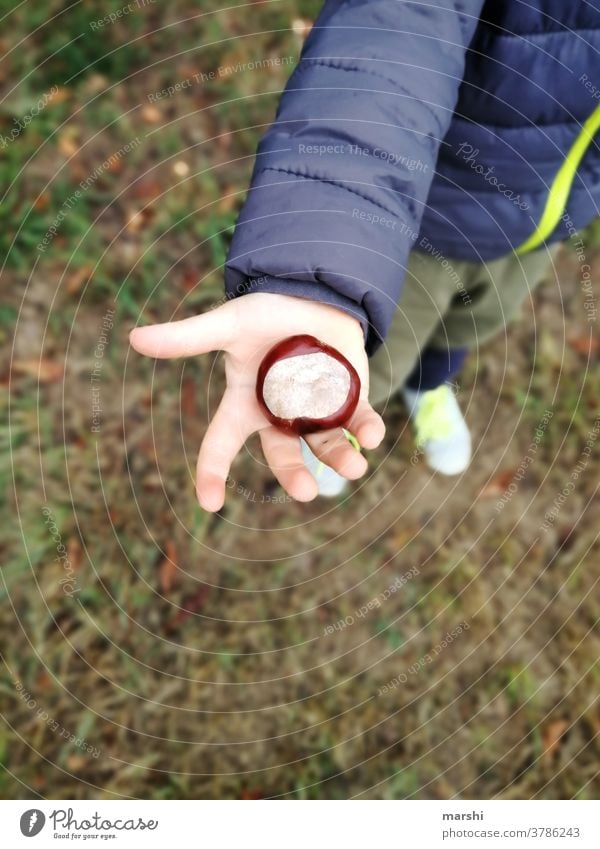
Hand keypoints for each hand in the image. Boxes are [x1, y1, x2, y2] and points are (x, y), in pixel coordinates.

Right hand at [129, 293, 384, 510]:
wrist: (312, 296)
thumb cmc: (266, 314)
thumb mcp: (228, 324)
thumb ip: (188, 337)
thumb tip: (134, 337)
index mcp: (245, 405)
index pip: (221, 444)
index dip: (212, 473)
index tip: (209, 502)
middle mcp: (278, 416)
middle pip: (282, 455)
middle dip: (294, 475)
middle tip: (306, 491)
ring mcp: (315, 411)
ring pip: (325, 445)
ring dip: (339, 458)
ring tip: (354, 467)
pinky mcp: (349, 399)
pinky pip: (358, 422)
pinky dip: (368, 430)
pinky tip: (373, 436)